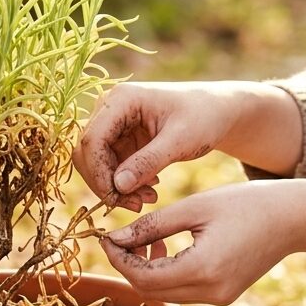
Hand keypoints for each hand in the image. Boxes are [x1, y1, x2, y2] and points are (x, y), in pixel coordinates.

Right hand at [73, 81, 301, 211]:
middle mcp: (109, 107)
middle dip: (106, 184)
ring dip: (116, 188)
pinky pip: (110, 167)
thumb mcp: (180, 141)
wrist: (217, 111)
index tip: (117, 200)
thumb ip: (149, 161)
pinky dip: (125, 184)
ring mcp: (112, 123)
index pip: (92, 140)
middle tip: (135, 206)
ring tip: (148, 200)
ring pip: (96, 163)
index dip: (99, 174)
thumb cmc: (203, 118)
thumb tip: (118, 186)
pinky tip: (149, 191)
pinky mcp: (119, 138)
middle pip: (87, 152)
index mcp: (121, 99)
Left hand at [100, 178, 305, 304]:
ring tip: (148, 236)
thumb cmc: (246, 203)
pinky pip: (184, 289)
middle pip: (151, 291)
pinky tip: (168, 244)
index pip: (142, 278)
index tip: (105, 236)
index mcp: (202, 270)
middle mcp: (211, 293)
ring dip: (148, 269)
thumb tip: (113, 238)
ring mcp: (220, 298)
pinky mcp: (225, 294)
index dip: (117, 259)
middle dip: (129, 265)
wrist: (294, 217)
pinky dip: (168, 272)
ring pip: (166, 292)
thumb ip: (151, 225)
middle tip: (119, 236)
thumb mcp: (194, 207)